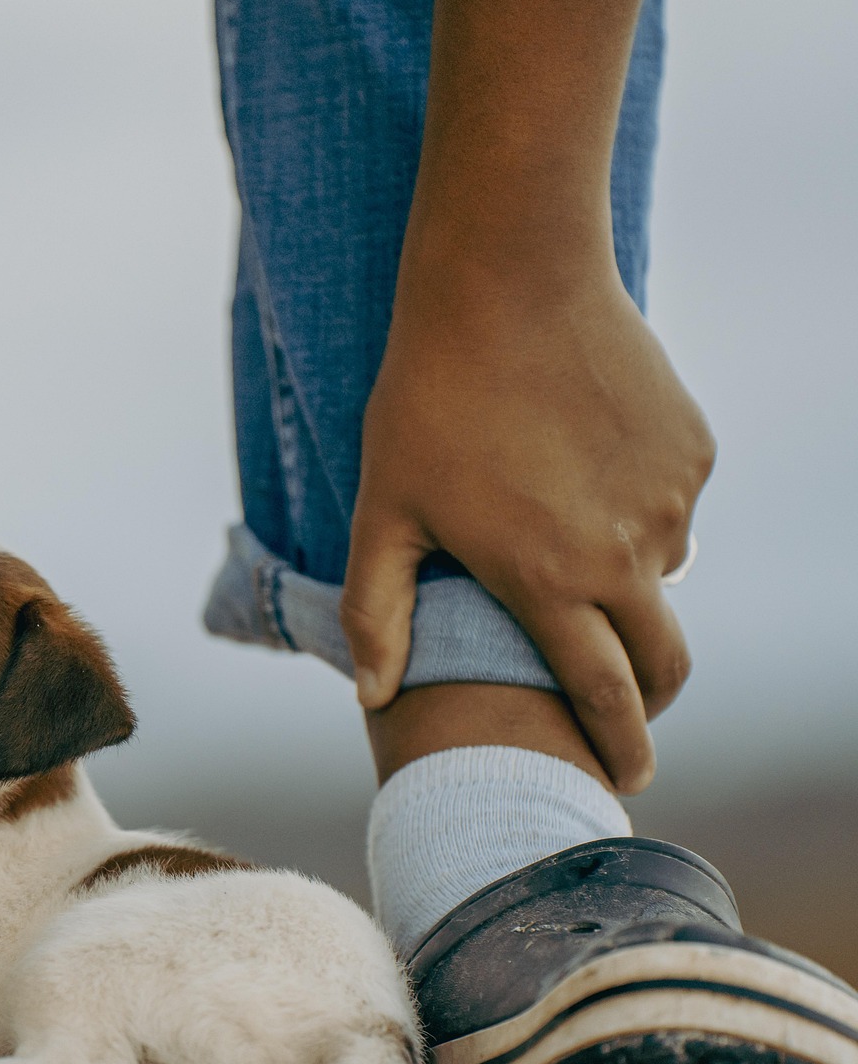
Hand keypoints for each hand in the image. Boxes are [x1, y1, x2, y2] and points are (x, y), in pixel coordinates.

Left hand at [342, 258, 712, 792]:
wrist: (508, 280)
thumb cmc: (429, 399)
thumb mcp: (385, 509)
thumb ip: (379, 611)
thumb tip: (372, 696)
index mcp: (551, 581)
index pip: (603, 696)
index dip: (617, 747)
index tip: (622, 782)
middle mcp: (628, 552)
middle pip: (662, 662)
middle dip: (644, 700)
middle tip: (618, 709)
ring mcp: (670, 500)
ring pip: (662, 576)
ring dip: (625, 586)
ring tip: (560, 543)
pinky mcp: (691, 450)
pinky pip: (670, 508)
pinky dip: (634, 514)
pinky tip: (579, 471)